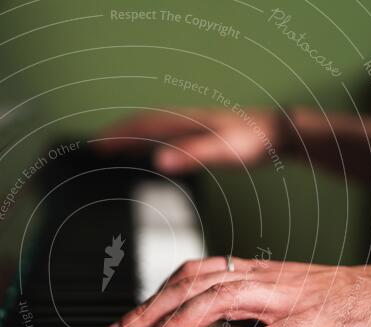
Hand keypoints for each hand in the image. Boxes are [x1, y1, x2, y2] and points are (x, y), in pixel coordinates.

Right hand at [94, 108, 288, 172]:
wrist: (275, 132)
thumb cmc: (251, 141)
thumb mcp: (221, 151)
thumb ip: (191, 155)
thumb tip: (159, 161)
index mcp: (183, 122)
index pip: (141, 126)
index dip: (116, 136)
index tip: (96, 145)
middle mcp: (183, 120)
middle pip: (142, 124)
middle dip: (116, 135)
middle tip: (95, 147)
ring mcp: (190, 126)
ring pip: (152, 128)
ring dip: (131, 136)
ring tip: (113, 149)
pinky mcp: (199, 133)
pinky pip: (166, 134)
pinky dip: (150, 141)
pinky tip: (151, 152)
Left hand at [101, 258, 370, 326]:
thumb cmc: (339, 303)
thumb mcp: (280, 300)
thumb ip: (243, 310)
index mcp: (255, 272)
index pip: (191, 274)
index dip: (154, 295)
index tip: (124, 322)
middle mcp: (264, 279)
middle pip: (193, 284)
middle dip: (149, 310)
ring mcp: (287, 297)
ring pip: (220, 301)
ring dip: (178, 326)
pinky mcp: (312, 322)